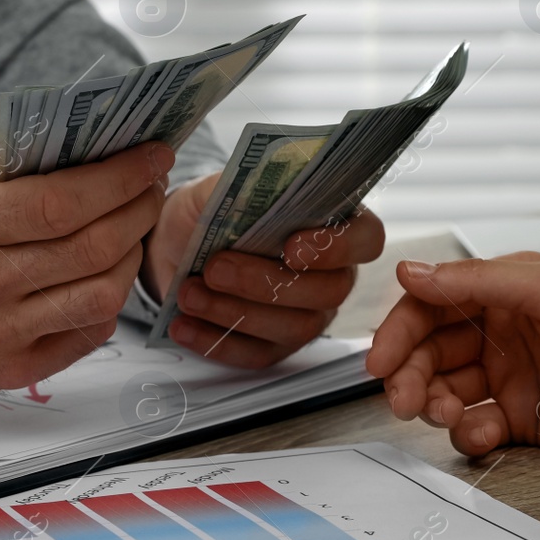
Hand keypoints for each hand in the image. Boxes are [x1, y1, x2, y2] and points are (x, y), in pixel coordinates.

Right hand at [0, 143, 174, 390]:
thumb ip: (24, 167)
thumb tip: (103, 144)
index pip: (62, 202)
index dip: (120, 179)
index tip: (154, 157)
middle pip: (92, 248)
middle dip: (139, 211)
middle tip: (153, 188)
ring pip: (102, 294)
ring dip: (133, 256)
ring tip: (132, 230)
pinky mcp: (14, 370)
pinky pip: (89, 331)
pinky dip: (111, 298)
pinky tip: (106, 274)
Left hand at [142, 172, 385, 367]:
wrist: (173, 245)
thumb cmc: (208, 212)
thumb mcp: (221, 188)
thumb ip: (248, 186)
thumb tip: (269, 184)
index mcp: (334, 224)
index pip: (366, 238)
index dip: (336, 247)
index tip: (291, 246)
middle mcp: (332, 274)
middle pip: (329, 291)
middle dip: (265, 282)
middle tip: (215, 268)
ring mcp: (308, 315)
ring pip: (295, 327)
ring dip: (235, 312)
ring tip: (189, 293)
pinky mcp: (275, 346)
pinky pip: (258, 354)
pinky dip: (216, 341)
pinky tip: (183, 325)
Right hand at [367, 254, 539, 455]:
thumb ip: (477, 280)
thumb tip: (412, 271)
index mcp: (498, 292)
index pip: (429, 306)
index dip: (399, 331)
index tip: (381, 359)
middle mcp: (496, 334)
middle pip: (428, 354)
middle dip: (408, 376)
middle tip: (404, 399)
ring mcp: (507, 378)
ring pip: (444, 393)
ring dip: (432, 406)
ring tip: (444, 414)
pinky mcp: (521, 420)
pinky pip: (475, 428)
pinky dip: (468, 435)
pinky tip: (480, 432)